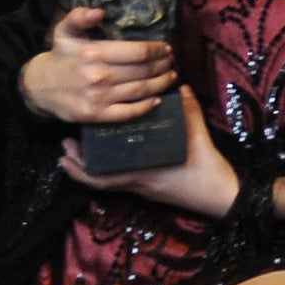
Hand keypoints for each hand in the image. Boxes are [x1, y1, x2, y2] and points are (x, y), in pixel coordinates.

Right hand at [20, 7, 175, 124]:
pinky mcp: (95, 115)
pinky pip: (126, 112)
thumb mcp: (66, 31)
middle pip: (143, 71)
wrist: (39, 87)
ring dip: (161, 84)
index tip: (167, 48)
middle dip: (163, 65)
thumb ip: (80, 16)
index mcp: (95, 53)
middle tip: (172, 61)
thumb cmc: (61, 56)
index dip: (157, 50)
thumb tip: (99, 11)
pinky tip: (157, 100)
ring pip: (139, 91)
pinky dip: (145, 107)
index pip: (138, 52)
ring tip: (171, 76)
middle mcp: (98, 76)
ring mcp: (97, 97)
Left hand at [61, 85, 239, 217]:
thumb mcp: (200, 138)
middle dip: (79, 167)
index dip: (81, 168)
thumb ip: (189, 113)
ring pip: (108, 183)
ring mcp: (144, 188)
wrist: (220, 195)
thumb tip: (180, 88)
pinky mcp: (151, 188)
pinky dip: (108, 171)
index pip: (105, 177)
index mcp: (145, 173)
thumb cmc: (207, 170)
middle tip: (65, 148)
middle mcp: (139, 184)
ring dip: (90, 170)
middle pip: (99, 181)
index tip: (66, 152)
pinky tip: (109, 158)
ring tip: (77, 154)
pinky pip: (121, 181)